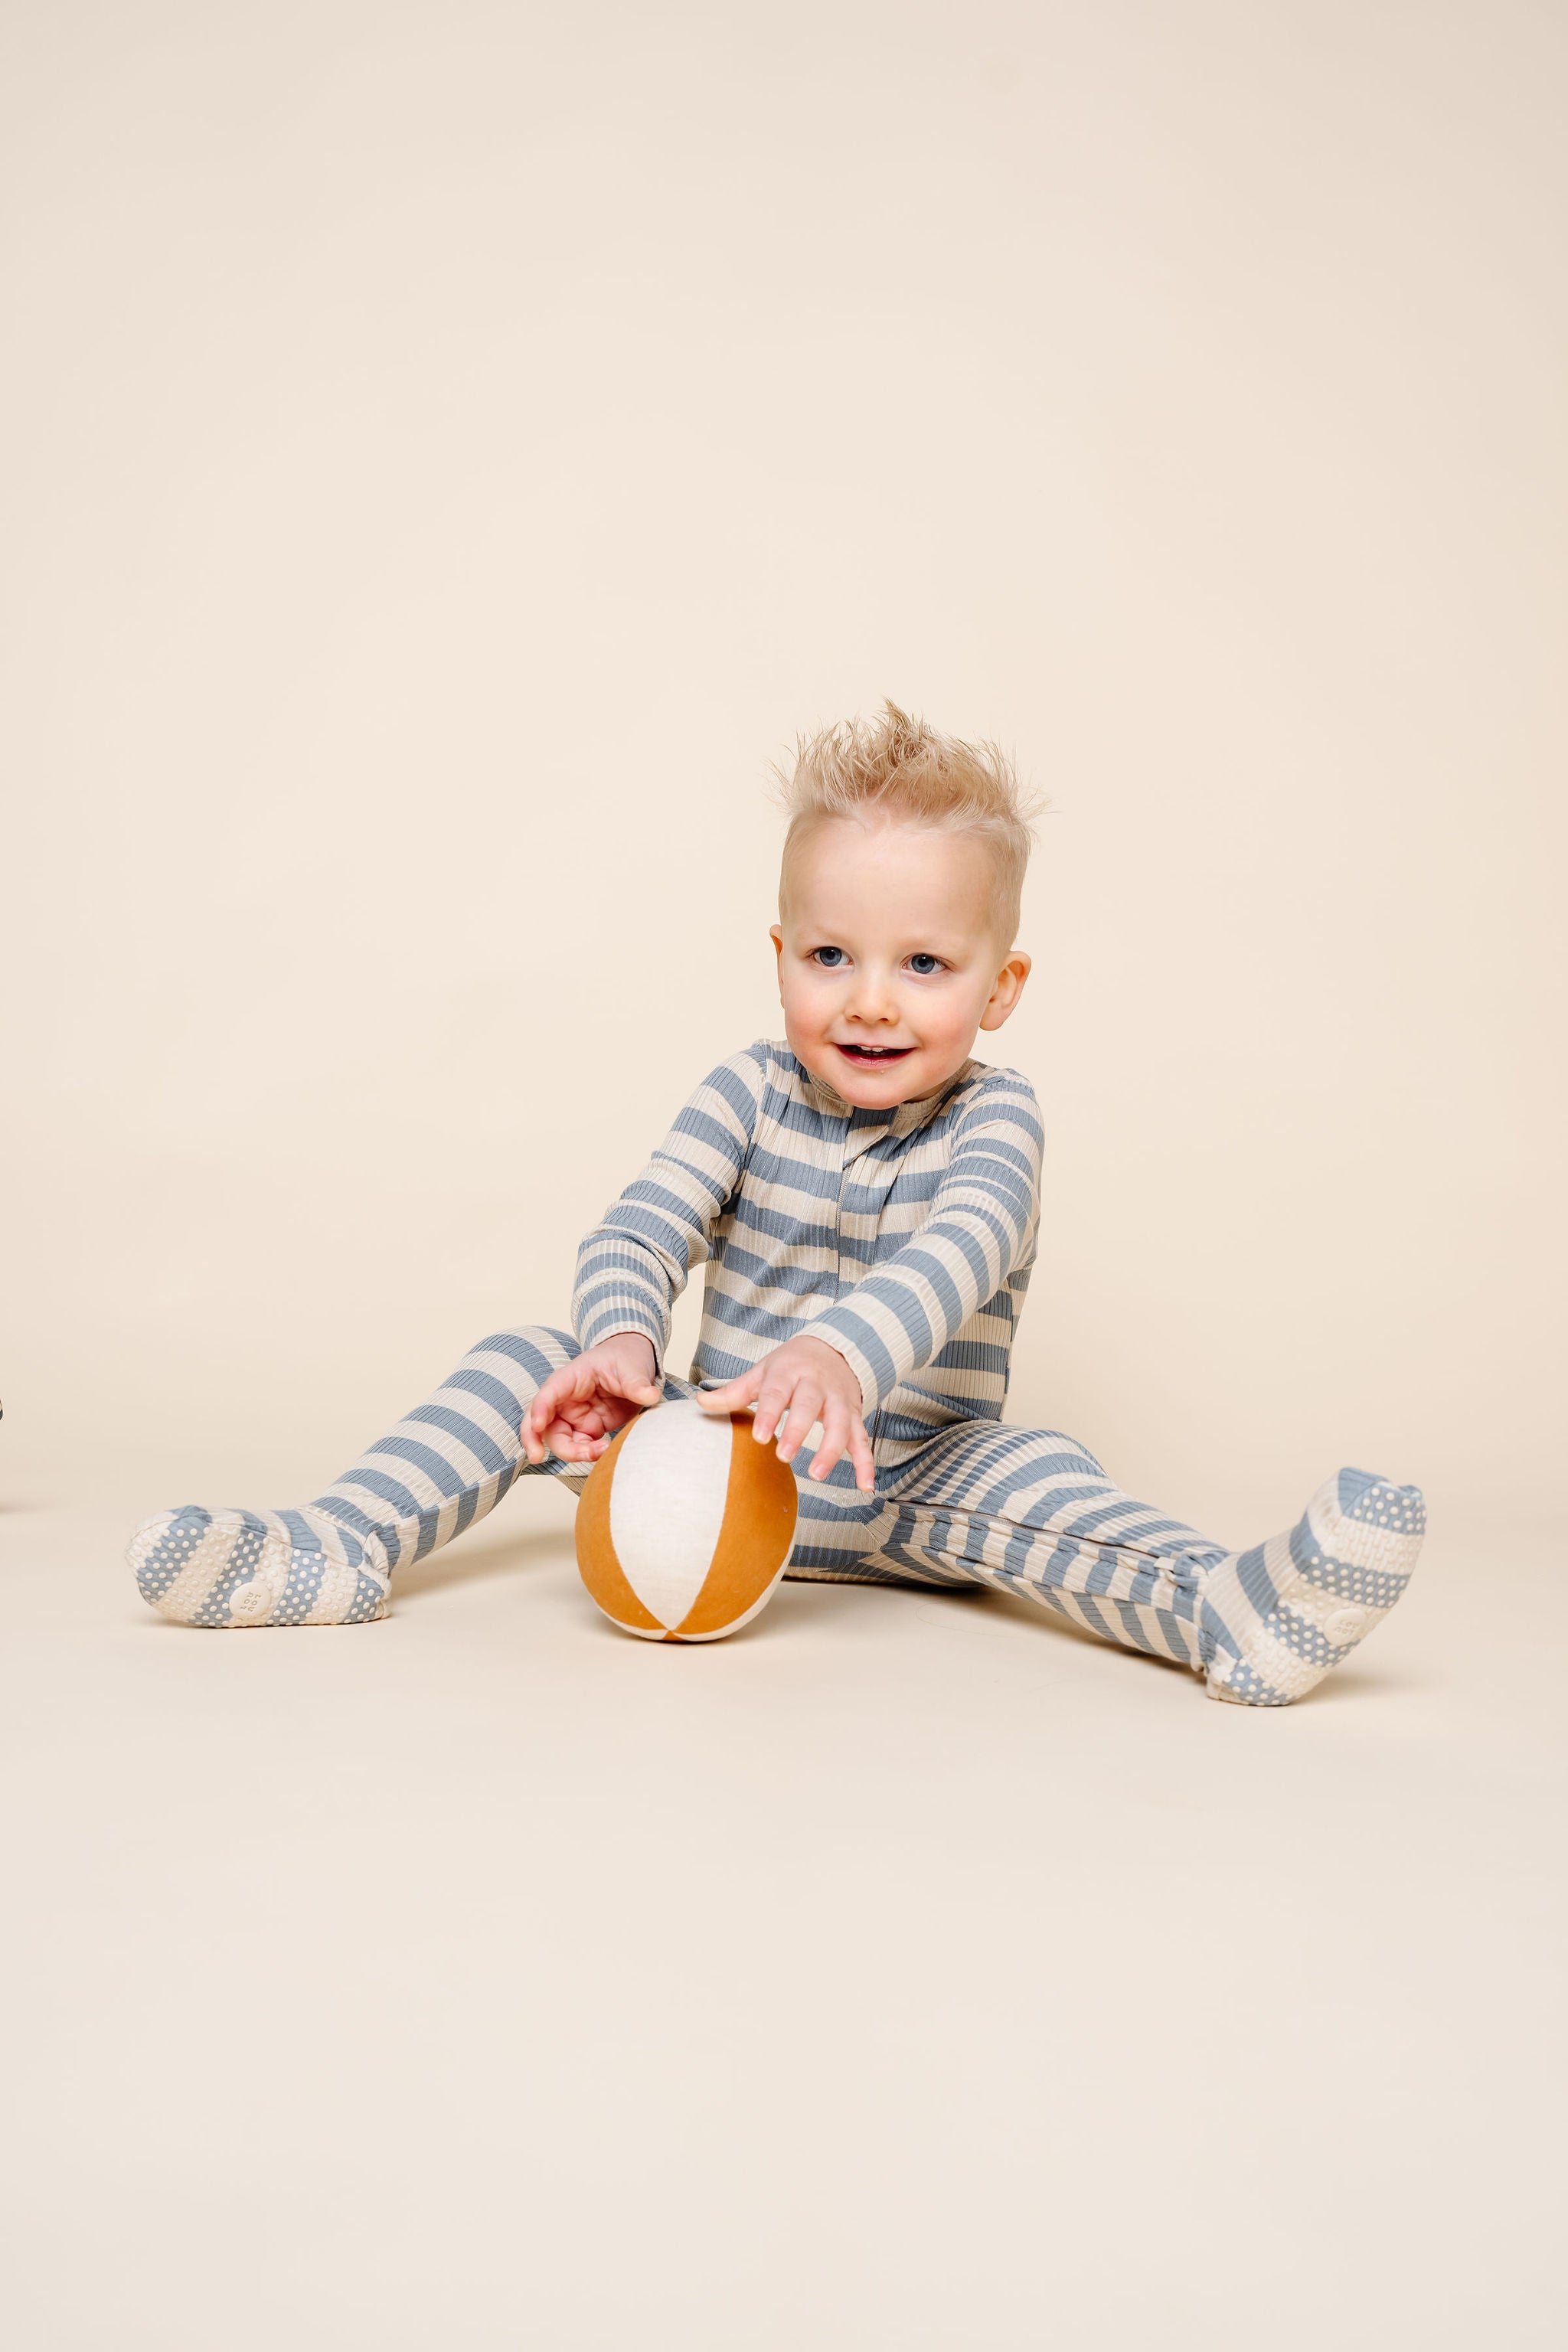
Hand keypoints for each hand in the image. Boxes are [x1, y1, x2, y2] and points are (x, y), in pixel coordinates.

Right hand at [522, 1334, 662, 1466]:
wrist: (635, 1364)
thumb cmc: (625, 1358)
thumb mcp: (632, 1367)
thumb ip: (637, 1383)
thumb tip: (650, 1395)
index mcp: (570, 1378)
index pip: (548, 1393)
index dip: (539, 1409)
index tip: (538, 1426)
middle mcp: (566, 1400)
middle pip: (541, 1422)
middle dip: (535, 1440)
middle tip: (538, 1457)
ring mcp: (575, 1417)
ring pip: (559, 1440)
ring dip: (573, 1452)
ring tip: (602, 1450)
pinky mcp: (589, 1429)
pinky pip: (580, 1447)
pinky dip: (588, 1454)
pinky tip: (607, 1451)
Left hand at [698, 1336, 874, 1492]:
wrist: (834, 1347)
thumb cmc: (791, 1365)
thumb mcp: (762, 1371)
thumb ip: (734, 1392)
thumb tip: (700, 1404)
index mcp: (789, 1372)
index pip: (778, 1392)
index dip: (770, 1414)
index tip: (761, 1437)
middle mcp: (817, 1385)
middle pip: (810, 1406)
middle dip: (799, 1430)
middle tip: (784, 1456)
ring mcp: (839, 1400)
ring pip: (840, 1424)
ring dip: (832, 1450)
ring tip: (817, 1474)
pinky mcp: (854, 1414)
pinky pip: (862, 1440)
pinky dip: (866, 1463)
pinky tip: (865, 1486)